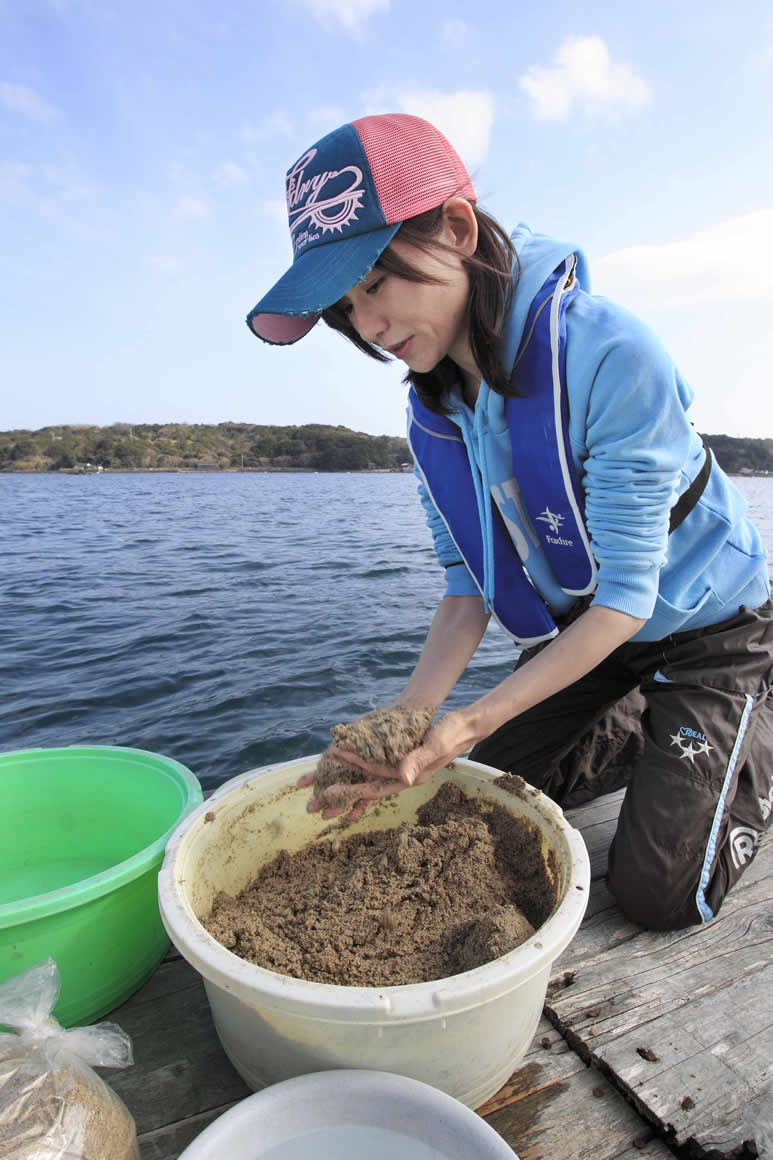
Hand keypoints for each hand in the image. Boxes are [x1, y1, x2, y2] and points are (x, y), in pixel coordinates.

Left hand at [297, 709, 478, 821]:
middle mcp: (403, 775)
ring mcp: (403, 767)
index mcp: (410, 776)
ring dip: (349, 778)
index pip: (375, 786)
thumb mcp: (436, 745)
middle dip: (344, 791)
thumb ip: (418, 760)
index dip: (352, 788)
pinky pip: (376, 765)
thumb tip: (402, 778)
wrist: (465, 726)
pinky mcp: (402, 757)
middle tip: (317, 796)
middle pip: (368, 786)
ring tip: (325, 783)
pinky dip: (360, 766)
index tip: (329, 790)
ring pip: (369, 777)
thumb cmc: (452, 734)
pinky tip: (347, 764)